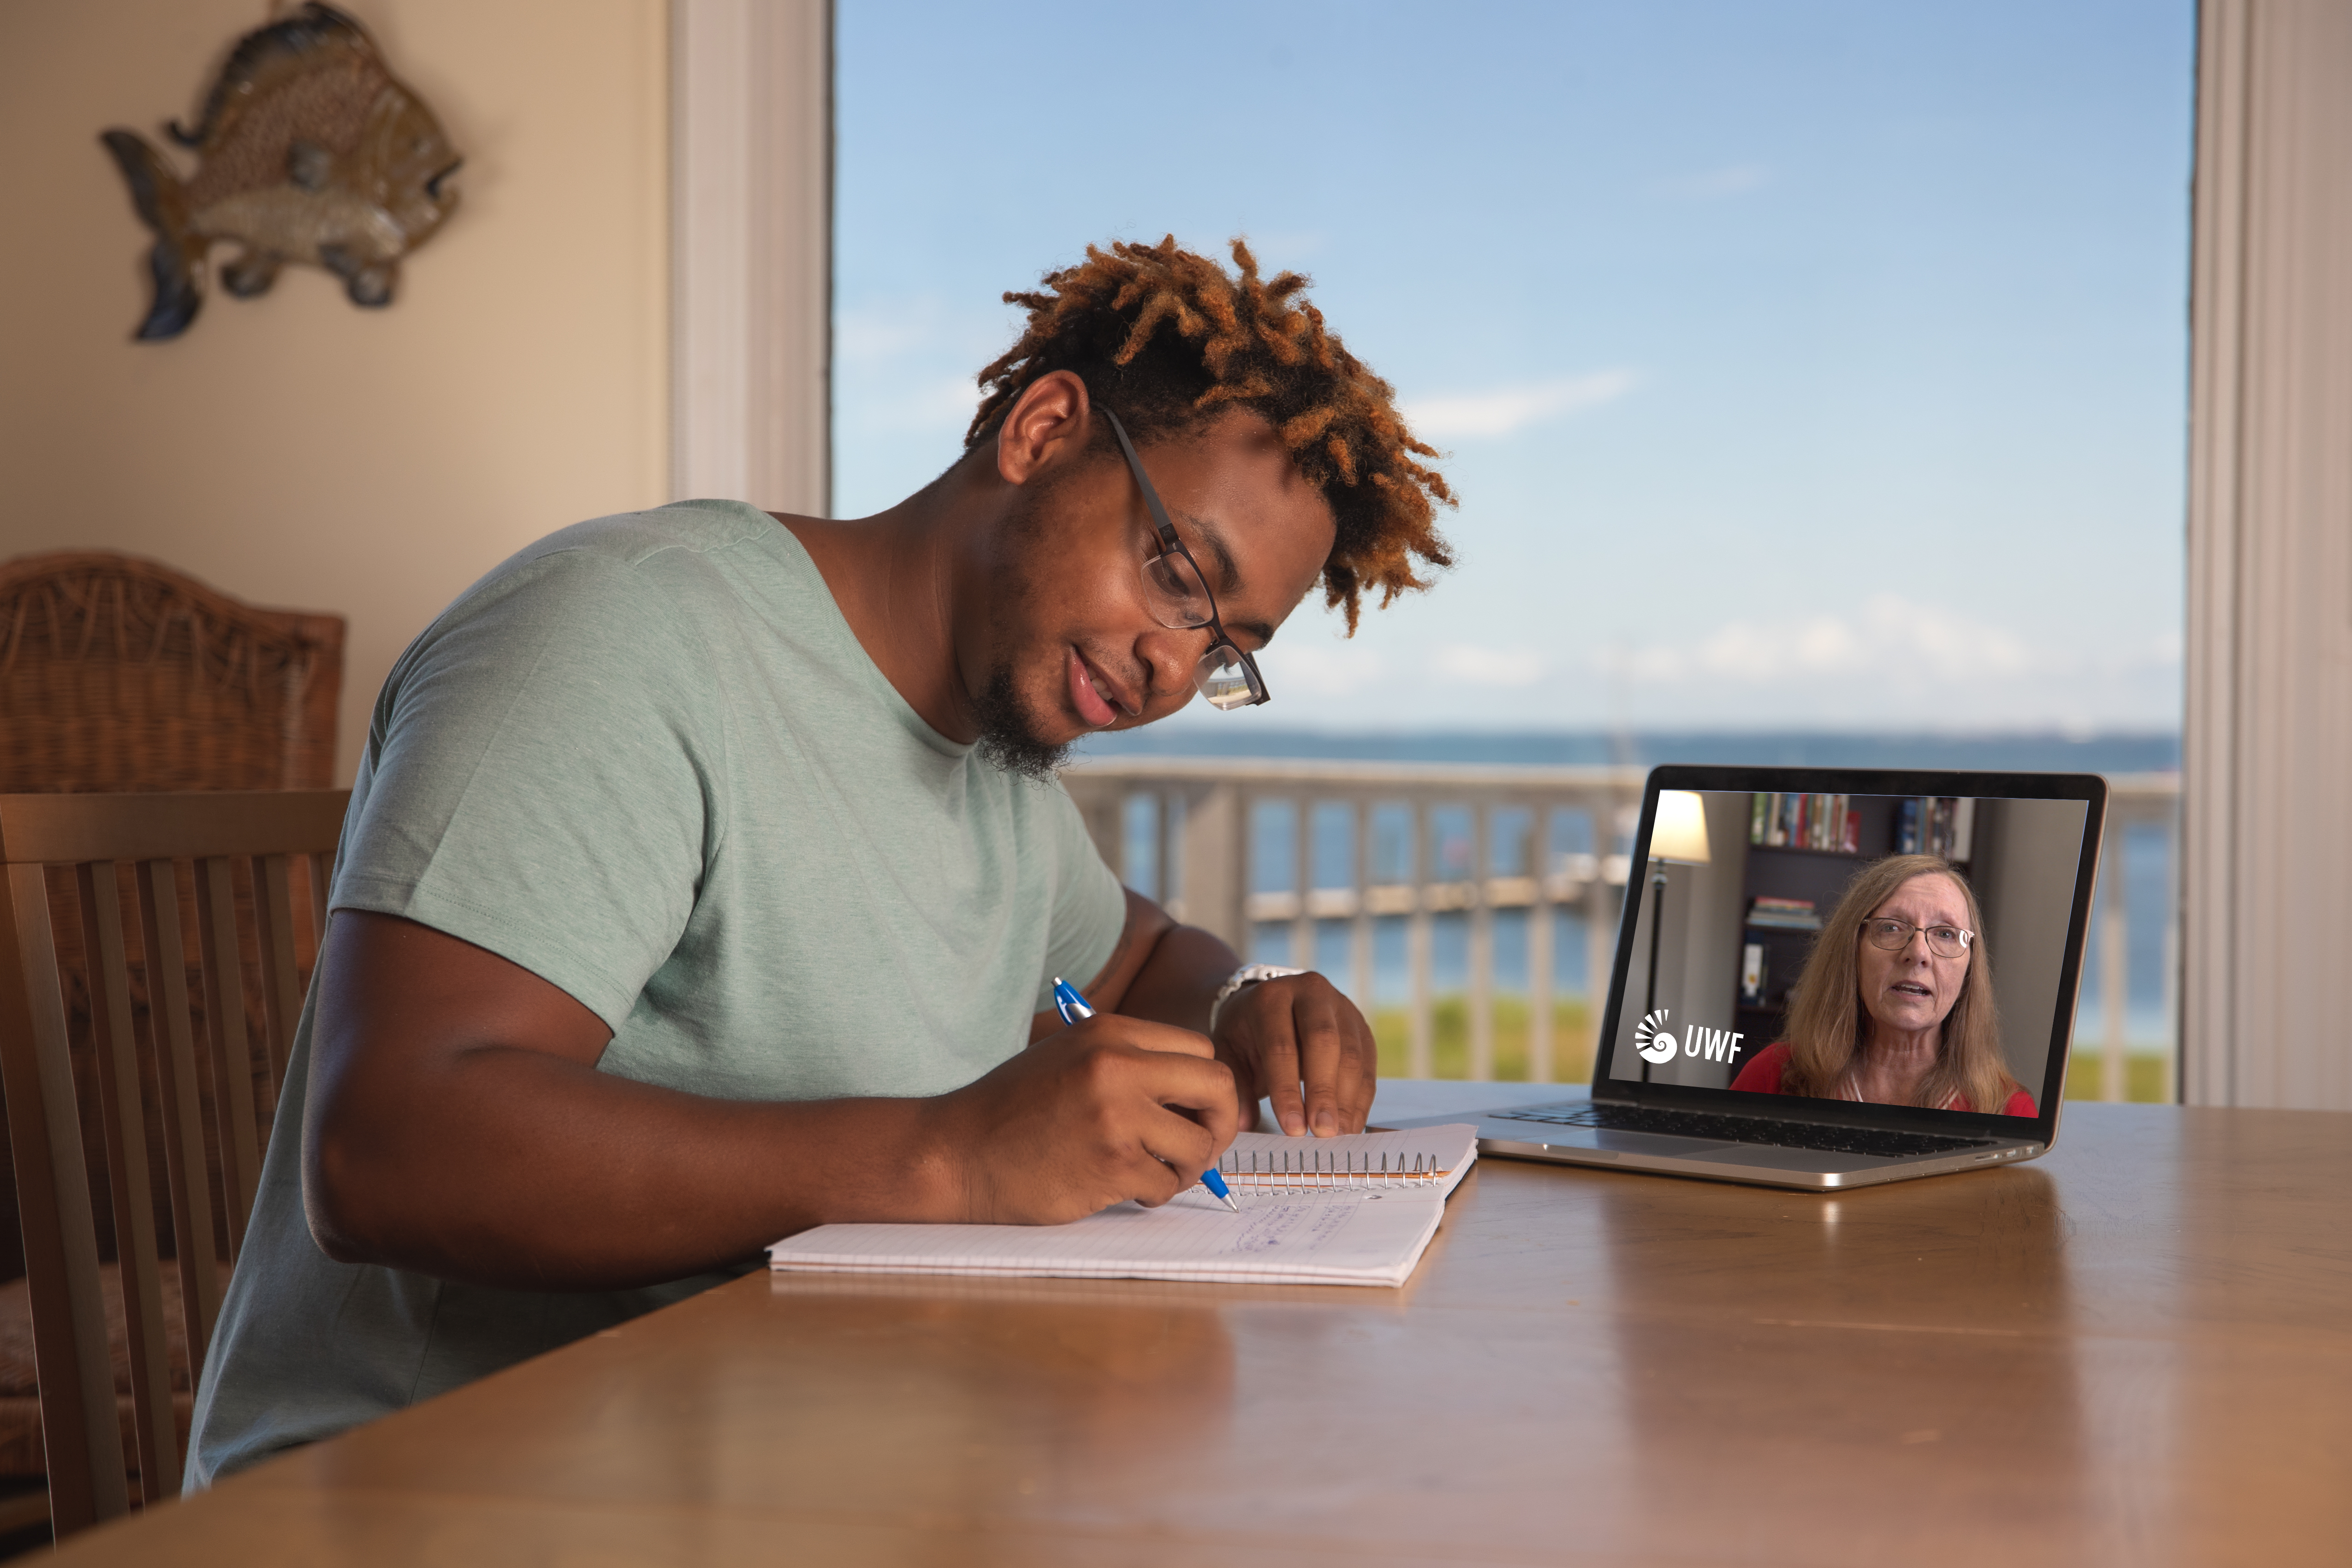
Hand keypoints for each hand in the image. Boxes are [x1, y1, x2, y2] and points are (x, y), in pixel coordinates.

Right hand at [932, 1015, 1239, 1224]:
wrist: (957, 1153)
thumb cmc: (1013, 1110)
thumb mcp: (1071, 1057)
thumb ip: (1131, 1063)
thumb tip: (1198, 1095)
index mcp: (1110, 1033)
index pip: (1200, 1051)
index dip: (1204, 1087)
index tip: (1193, 1112)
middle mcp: (1118, 1066)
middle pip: (1218, 1086)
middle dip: (1220, 1123)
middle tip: (1199, 1145)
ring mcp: (1115, 1115)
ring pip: (1199, 1144)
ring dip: (1185, 1167)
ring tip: (1153, 1172)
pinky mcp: (1110, 1163)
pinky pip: (1166, 1183)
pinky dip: (1154, 1193)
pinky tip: (1124, 1188)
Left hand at [1212, 973, 1376, 1137]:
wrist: (1271, 1003)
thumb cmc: (1247, 1033)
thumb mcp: (1230, 1051)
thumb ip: (1236, 1086)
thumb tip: (1243, 1124)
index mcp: (1270, 997)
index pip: (1281, 1046)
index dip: (1287, 1090)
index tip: (1292, 1128)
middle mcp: (1310, 993)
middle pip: (1324, 1042)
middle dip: (1324, 1092)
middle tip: (1323, 1132)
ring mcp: (1341, 1006)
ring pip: (1352, 1053)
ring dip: (1347, 1099)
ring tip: (1339, 1134)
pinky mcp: (1361, 1025)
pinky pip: (1367, 1064)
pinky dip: (1361, 1097)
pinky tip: (1352, 1123)